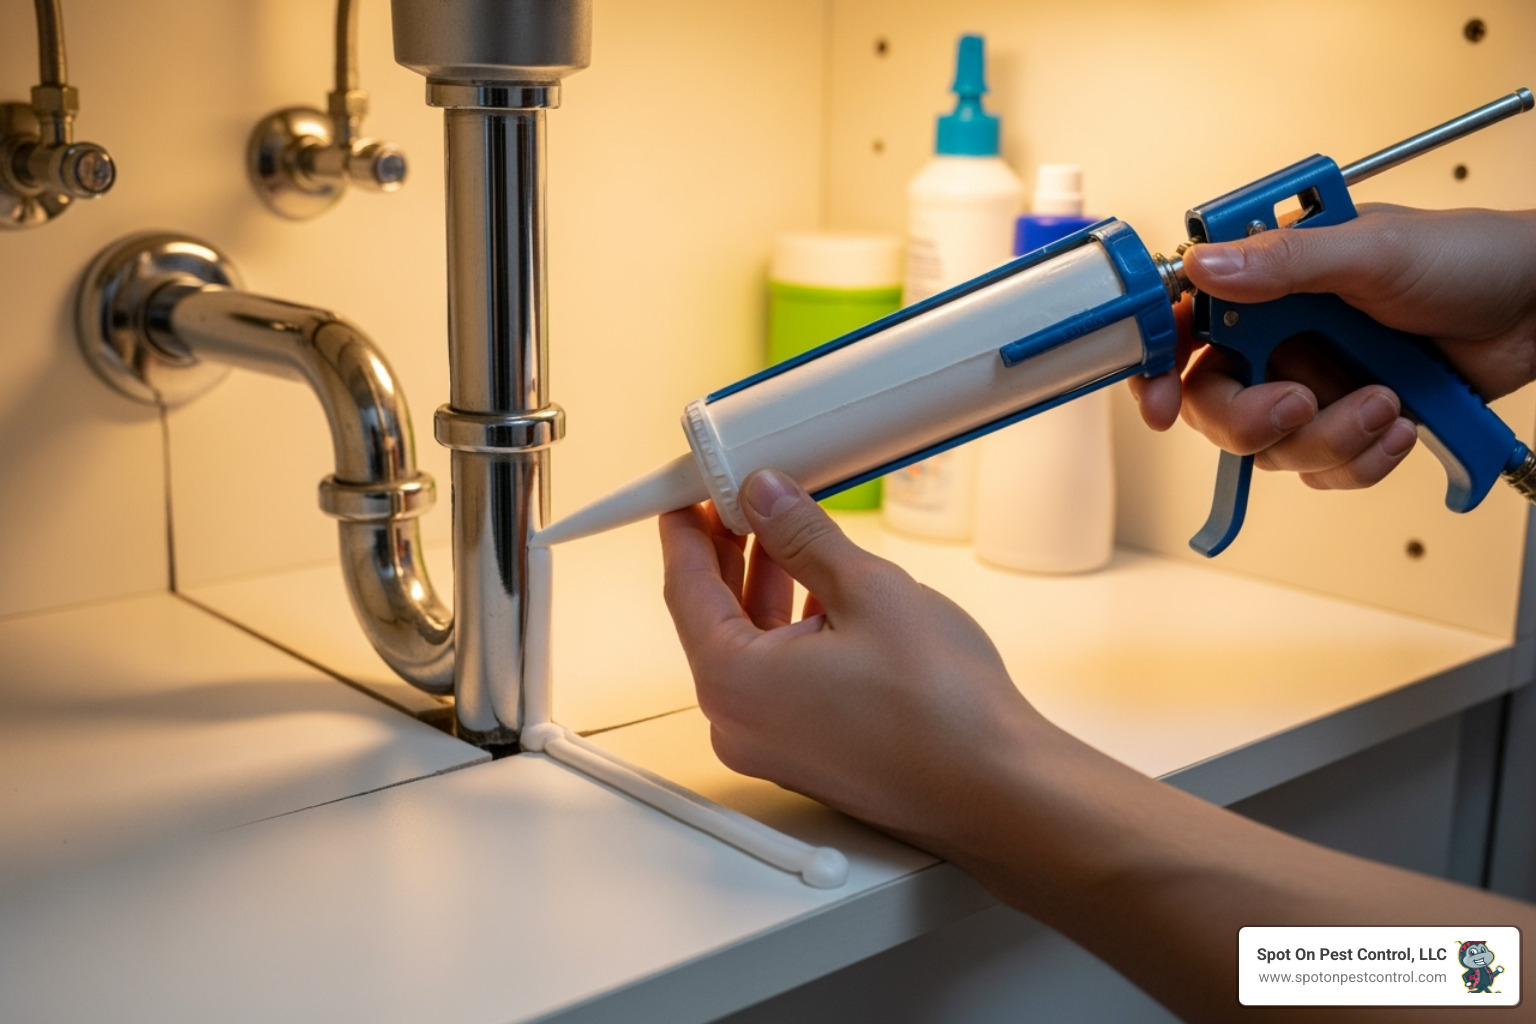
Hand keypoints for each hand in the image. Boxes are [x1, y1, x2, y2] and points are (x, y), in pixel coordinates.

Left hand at [658, 468, 1038, 857]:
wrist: (997, 788)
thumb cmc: (941, 709)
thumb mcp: (867, 590)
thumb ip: (803, 537)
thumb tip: (765, 499)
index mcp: (734, 683)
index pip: (685, 588)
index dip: (686, 531)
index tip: (689, 495)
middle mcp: (738, 723)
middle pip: (712, 618)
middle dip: (727, 554)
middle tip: (742, 502)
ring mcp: (771, 744)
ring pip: (749, 647)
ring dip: (764, 589)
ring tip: (788, 535)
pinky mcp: (805, 753)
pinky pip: (777, 678)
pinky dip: (789, 630)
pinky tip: (821, 594)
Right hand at [1130, 205, 1535, 488]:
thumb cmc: (1470, 259)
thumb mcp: (1373, 250)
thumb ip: (1284, 260)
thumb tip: (1204, 265)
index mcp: (1270, 279)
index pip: (1184, 322)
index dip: (1157, 364)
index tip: (1158, 400)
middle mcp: (1280, 333)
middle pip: (1212, 400)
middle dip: (1248, 418)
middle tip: (1293, 405)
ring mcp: (1312, 381)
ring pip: (1270, 445)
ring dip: (1328, 435)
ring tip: (1383, 402)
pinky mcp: (1347, 423)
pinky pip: (1321, 468)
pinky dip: (1361, 457)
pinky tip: (1398, 424)